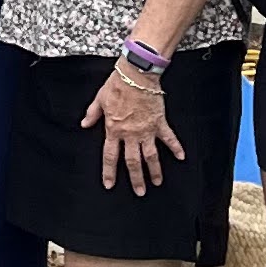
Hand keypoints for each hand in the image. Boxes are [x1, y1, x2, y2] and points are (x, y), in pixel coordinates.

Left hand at [85, 64, 184, 193]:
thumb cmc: (118, 84)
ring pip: (150, 156)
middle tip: (140, 192)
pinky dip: (176, 147)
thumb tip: (84, 124)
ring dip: (155, 170)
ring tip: (157, 182)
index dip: (109, 172)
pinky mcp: (159, 123)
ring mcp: (146, 130)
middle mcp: (130, 134)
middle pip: (132, 162)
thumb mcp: (100, 98)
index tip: (110, 185)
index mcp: (114, 129)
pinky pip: (168, 138)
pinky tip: (181, 157)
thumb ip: (92, 113)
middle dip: (136, 178)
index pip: (110, 156)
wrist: (137, 74)